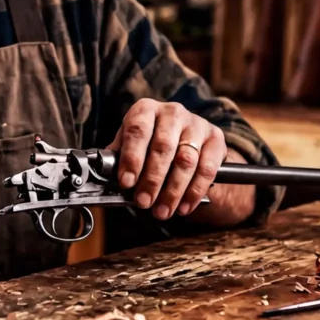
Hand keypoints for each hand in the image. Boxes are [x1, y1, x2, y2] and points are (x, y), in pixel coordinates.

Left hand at [107, 99, 227, 219]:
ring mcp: (196, 124)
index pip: (138, 130)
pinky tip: (184, 206)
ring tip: (162, 210)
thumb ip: (117, 159)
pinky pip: (208, 168)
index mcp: (146, 109)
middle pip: (163, 146)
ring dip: (173, 190)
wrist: (186, 139)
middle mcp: (172, 112)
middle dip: (152, 179)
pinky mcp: (216, 138)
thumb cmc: (150, 144)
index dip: (132, 158)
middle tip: (143, 202)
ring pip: (186, 160)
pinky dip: (195, 191)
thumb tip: (103, 179)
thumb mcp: (131, 145)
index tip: (126, 182)